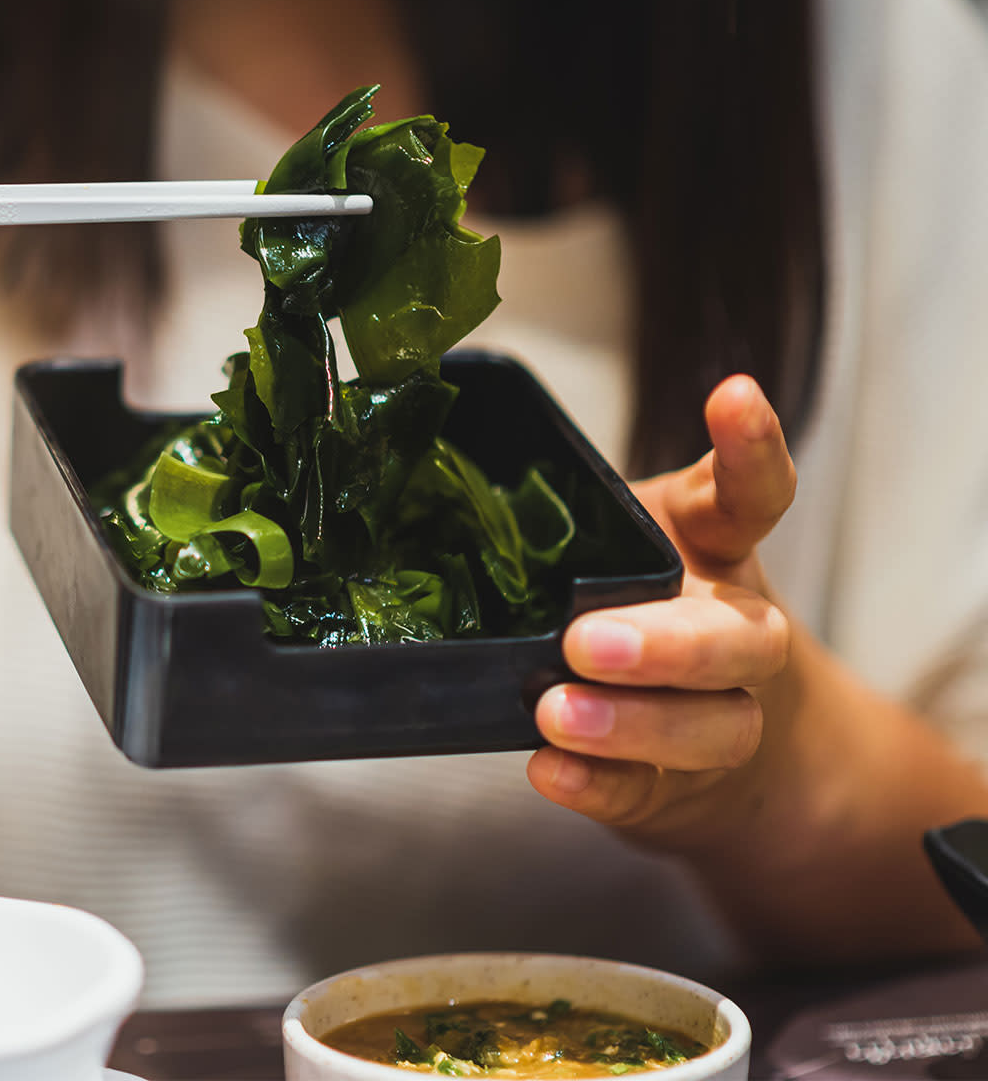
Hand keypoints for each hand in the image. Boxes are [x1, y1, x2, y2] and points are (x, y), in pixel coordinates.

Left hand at [527, 374, 796, 848]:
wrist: (711, 742)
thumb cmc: (643, 612)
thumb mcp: (619, 546)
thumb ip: (566, 518)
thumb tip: (431, 475)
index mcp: (716, 552)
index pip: (753, 496)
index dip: (751, 448)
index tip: (730, 394)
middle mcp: (738, 632)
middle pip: (738, 640)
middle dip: (670, 644)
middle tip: (590, 640)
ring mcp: (721, 714)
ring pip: (713, 726)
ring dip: (634, 724)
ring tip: (556, 713)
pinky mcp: (680, 786)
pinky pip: (649, 790)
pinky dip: (599, 784)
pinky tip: (552, 772)